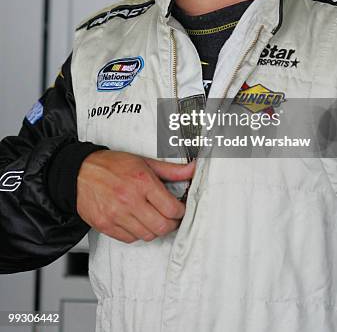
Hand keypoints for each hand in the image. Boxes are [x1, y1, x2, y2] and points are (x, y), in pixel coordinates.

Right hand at [76, 150, 194, 242]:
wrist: (79, 172)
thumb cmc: (112, 165)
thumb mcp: (144, 161)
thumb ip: (170, 170)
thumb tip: (192, 170)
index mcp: (142, 181)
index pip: (172, 208)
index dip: (180, 211)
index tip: (180, 209)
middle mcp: (129, 199)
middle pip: (162, 226)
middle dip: (171, 224)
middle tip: (170, 217)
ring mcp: (116, 214)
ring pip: (147, 236)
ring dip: (154, 229)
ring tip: (152, 218)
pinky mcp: (105, 225)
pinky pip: (130, 239)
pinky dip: (137, 233)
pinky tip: (136, 221)